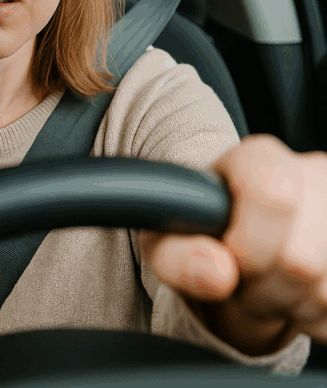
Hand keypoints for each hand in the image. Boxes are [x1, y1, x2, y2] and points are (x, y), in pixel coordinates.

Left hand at [141, 134, 326, 354]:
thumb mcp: (165, 243)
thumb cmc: (198, 235)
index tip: (227, 257)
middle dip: (262, 290)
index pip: (271, 196)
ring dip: (288, 306)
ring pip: (324, 290)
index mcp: (258, 159)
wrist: (233, 243)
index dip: (246, 246)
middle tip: (240, 280)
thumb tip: (220, 272)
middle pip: (300, 260)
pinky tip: (292, 295)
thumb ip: (179, 256)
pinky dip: (313, 317)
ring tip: (263, 286)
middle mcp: (312, 174)